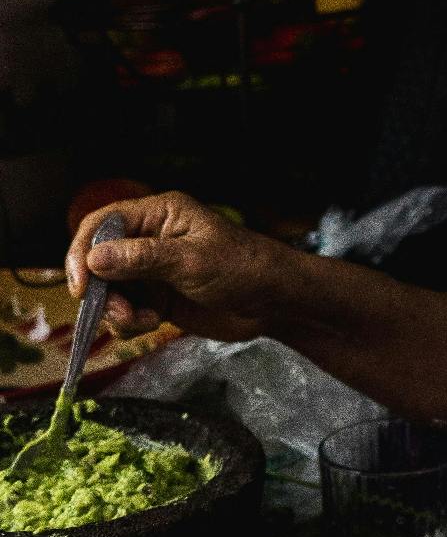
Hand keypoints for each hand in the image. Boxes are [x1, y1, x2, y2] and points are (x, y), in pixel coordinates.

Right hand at [66, 192, 285, 342]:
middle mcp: (150, 239)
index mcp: (160, 214)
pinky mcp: (158, 298)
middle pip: (99, 260)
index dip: (84, 251)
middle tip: (116, 311)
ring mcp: (152, 271)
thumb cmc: (242, 268)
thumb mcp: (193, 261)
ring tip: (141, 320)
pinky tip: (153, 322)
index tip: (82, 284)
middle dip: (100, 289)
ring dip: (116, 310)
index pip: (103, 224)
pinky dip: (130, 322)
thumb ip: (143, 259)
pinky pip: (126, 310)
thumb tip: (95, 258)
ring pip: (110, 290)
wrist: (273, 302)